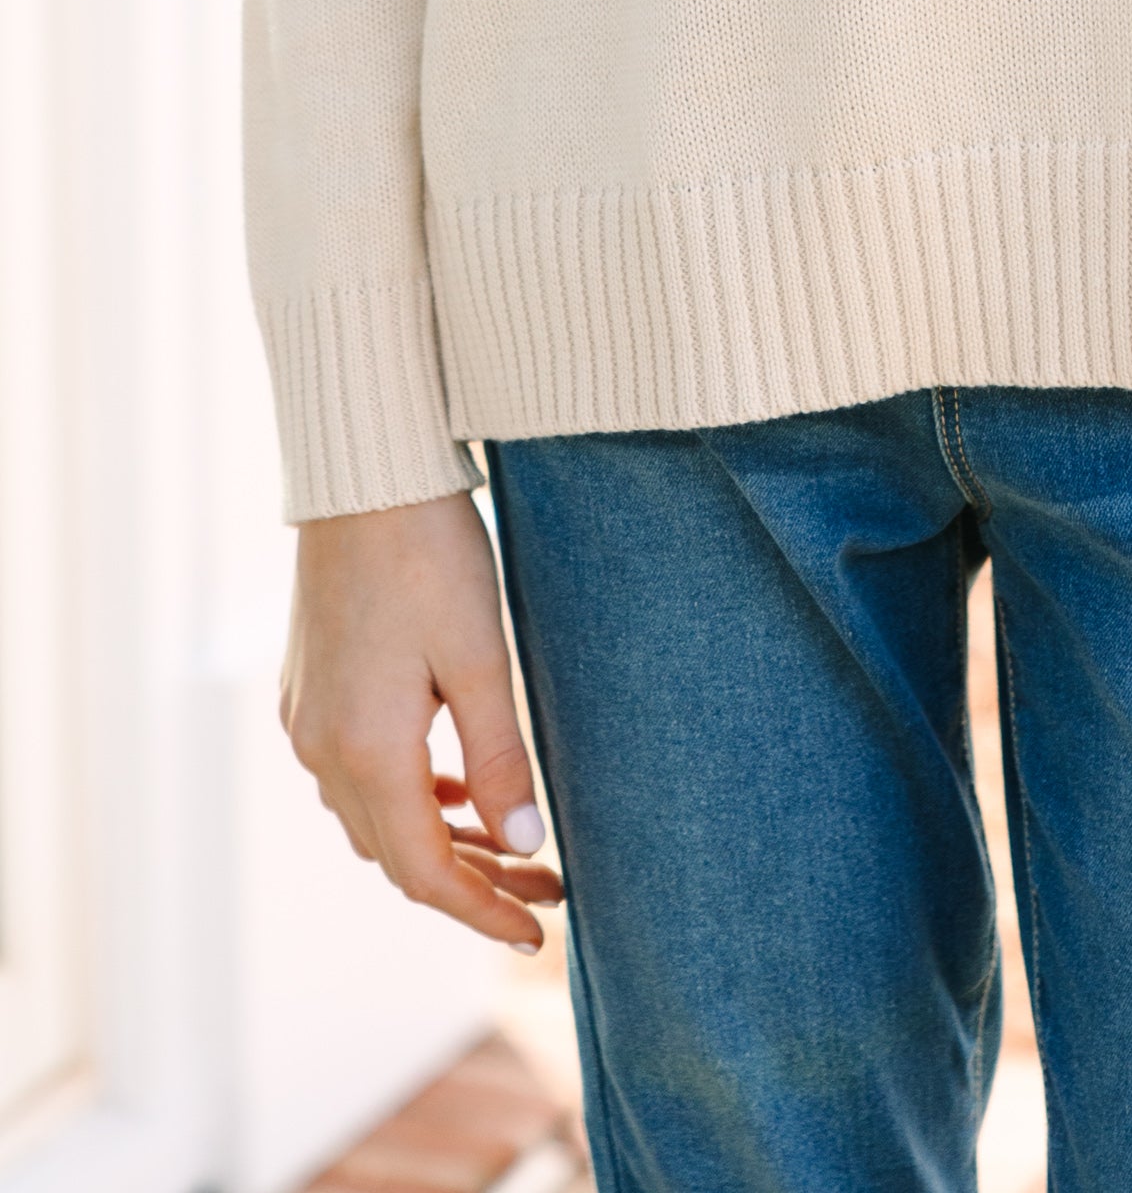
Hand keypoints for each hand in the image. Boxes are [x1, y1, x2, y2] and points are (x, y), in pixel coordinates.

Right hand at [281, 489, 564, 950]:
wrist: (362, 475)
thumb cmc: (429, 554)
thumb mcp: (481, 657)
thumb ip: (501, 758)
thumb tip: (527, 844)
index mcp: (367, 750)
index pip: (423, 872)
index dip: (481, 910)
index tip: (538, 931)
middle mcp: (323, 748)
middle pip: (398, 853)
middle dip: (472, 882)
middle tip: (547, 888)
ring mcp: (307, 718)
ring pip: (374, 817)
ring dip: (440, 840)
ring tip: (514, 844)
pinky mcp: (309, 688)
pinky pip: (356, 773)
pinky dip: (409, 795)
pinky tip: (455, 786)